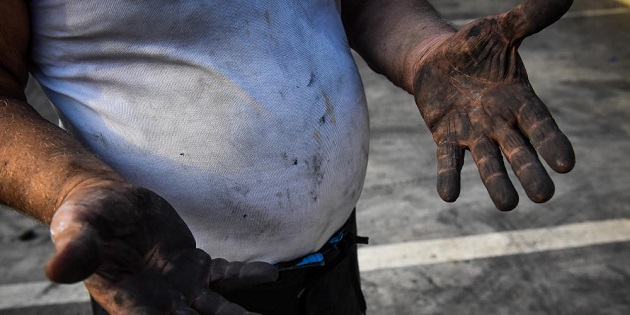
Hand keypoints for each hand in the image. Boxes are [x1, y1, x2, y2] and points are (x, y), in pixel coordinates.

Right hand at [45, 179, 277, 313]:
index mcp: (128, 302)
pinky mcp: (195, 266)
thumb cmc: (86, 219)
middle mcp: (159, 302)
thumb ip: (75, 250)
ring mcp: (181, 286)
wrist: (107, 204)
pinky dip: (246, 275)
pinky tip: (269, 274)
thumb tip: (58, 268)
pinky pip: (226, 275)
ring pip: (216, 309)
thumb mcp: (75, 229)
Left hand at [412, 0, 574, 209]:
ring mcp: (473, 132)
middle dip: (529, 171)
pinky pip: (448, 160)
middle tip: (543, 196)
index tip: (566, 164)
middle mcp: (500, 122)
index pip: (540, 123)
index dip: (552, 142)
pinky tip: (449, 195)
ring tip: (507, 205)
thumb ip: (528, 18)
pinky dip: (449, 177)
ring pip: (487, 162)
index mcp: (519, 99)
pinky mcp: (447, 137)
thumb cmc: (473, 47)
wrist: (436, 59)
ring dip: (496, 182)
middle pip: (519, 150)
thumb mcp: (499, 30)